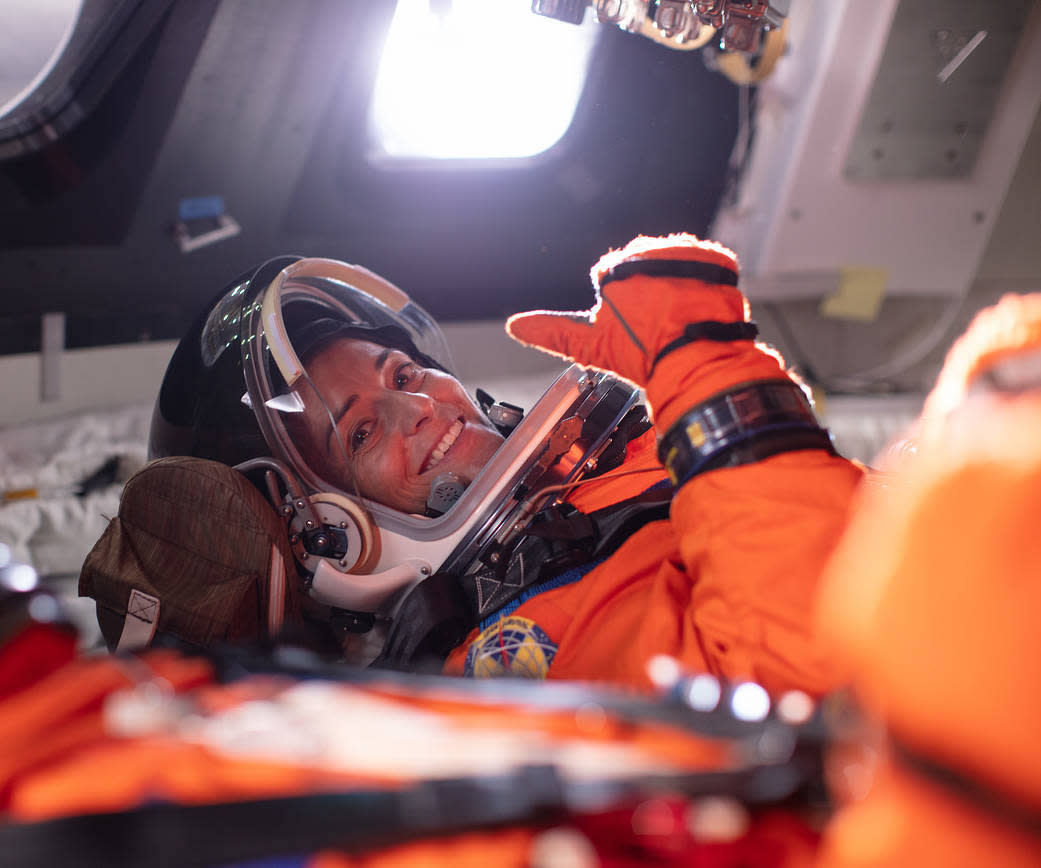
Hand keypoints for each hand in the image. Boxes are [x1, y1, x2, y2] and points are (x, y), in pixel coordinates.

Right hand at [506, 234, 747, 388]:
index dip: (623, 311)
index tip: (635, 330)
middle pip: (644, 272)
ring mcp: (685, 253)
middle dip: (650, 297)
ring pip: (675, 269)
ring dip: (678, 290)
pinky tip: (699, 310)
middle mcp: (647, 251)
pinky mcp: (716, 258)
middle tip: (659, 329)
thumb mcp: (590, 346)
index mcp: (615, 268)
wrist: (700, 360)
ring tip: (680, 321)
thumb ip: (552, 332)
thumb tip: (515, 326)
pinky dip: (706, 286)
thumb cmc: (644, 355)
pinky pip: (708, 267)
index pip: (613, 282)